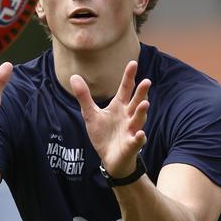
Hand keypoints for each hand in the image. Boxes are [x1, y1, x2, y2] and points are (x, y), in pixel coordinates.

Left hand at [70, 61, 150, 177]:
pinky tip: (140, 134)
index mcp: (119, 107)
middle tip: (147, 81)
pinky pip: (136, 141)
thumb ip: (84, 97)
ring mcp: (131, 130)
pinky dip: (138, 138)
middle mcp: (128, 116)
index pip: (126, 89)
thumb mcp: (90, 114)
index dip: (129, 77)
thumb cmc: (103, 134)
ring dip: (142, 113)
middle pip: (135, 102)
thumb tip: (74, 76)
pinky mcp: (131, 145)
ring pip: (138, 120)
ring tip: (145, 104)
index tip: (133, 63)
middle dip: (141, 93)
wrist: (109, 158)